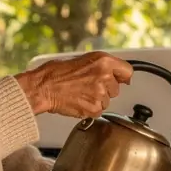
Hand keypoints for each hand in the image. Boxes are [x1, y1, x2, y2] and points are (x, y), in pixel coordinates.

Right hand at [14, 52, 132, 117]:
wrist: (42, 88)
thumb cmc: (56, 73)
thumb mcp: (82, 59)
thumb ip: (102, 66)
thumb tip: (117, 74)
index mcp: (103, 61)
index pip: (127, 71)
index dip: (122, 76)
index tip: (120, 80)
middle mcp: (104, 77)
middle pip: (116, 88)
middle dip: (105, 89)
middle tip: (87, 86)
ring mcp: (100, 94)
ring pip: (107, 101)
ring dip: (97, 99)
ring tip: (80, 93)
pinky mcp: (94, 109)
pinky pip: (99, 111)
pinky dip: (90, 109)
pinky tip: (78, 101)